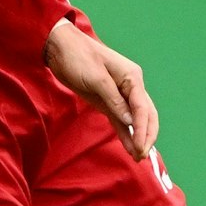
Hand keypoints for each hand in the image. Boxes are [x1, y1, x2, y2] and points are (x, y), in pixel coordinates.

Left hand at [43, 22, 157, 157]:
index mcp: (132, 77)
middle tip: (142, 155)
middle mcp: (130, 86)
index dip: (143, 129)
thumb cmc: (78, 57)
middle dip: (146, 135)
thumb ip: (114, 100)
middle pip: (146, 115)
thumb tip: (130, 121)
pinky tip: (129, 148)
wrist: (60, 47)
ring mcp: (120, 94)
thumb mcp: (96, 78)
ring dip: (137, 137)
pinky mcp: (108, 101)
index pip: (143, 107)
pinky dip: (125, 133)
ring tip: (138, 157)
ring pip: (135, 119)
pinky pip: (120, 120)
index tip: (141, 147)